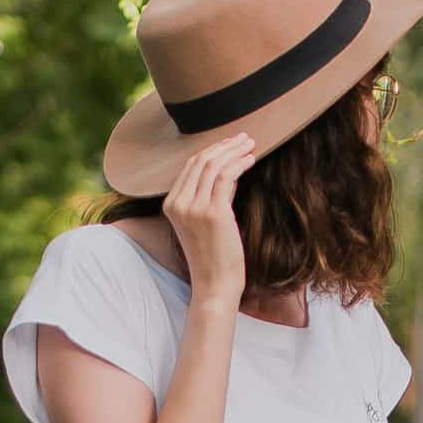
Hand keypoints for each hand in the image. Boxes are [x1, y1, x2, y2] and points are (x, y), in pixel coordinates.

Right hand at [164, 134, 257, 311]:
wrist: (215, 285)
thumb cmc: (214, 257)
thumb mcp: (206, 222)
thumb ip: (211, 196)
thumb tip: (228, 170)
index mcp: (170, 205)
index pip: (190, 166)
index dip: (212, 150)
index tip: (231, 142)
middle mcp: (178, 204)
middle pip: (200, 161)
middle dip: (224, 145)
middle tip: (244, 137)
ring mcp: (193, 208)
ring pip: (213, 165)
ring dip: (234, 150)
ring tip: (251, 144)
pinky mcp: (212, 212)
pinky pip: (226, 176)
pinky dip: (240, 163)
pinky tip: (251, 159)